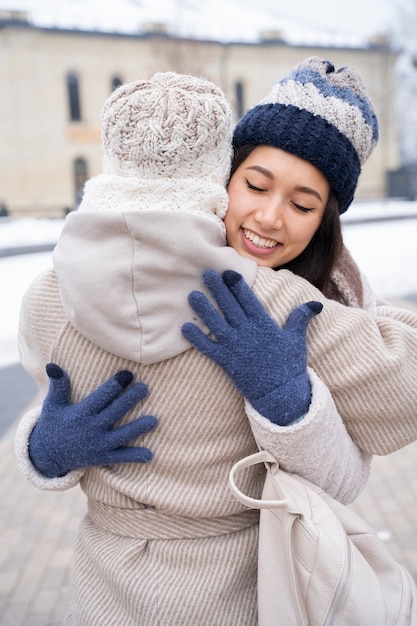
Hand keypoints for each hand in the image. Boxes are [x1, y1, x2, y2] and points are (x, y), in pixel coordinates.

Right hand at [29, 363, 157, 477]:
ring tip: (154, 420)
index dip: (114, 385)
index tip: (128, 374)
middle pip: (114, 412)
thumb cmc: (54, 424)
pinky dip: (134, 457)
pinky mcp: (102, 458)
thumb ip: (58, 385)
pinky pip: (120, 457)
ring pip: (121, 436)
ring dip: (137, 429)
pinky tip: (149, 455)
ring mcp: (98, 445)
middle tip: (145, 388)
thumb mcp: (53, 405)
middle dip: (129, 400)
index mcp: (81, 413)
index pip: (101, 397)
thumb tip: (52, 365)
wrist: (48, 456)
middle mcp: (91, 429)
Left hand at [182, 270, 321, 425]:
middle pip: (230, 306)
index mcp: (264, 325)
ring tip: (192, 295)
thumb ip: (300, 318)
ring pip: (216, 323)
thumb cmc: (290, 366)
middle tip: (206, 274)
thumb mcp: (296, 340)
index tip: (227, 272)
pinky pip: (208, 348)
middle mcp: (248, 332)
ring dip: (203, 309)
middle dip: (218, 289)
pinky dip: (196, 338)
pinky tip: (185, 327)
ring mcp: (236, 347)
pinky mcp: (226, 362)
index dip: (237, 284)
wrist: (281, 395)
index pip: (248, 299)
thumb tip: (316, 304)